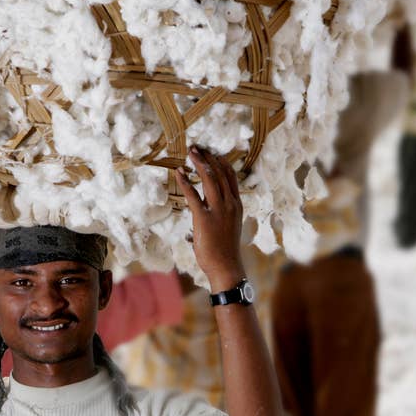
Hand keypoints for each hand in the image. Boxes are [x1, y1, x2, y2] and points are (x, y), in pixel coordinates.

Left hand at [175, 146, 245, 291]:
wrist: (225, 266)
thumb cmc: (224, 251)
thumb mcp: (227, 229)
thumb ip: (218, 218)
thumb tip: (200, 220)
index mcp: (236, 206)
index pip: (231, 177)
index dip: (222, 163)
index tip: (213, 153)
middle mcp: (230, 204)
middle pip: (220, 174)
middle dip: (209, 158)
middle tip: (198, 148)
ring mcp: (218, 210)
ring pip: (210, 179)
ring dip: (200, 163)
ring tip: (191, 153)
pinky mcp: (204, 217)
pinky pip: (193, 195)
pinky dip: (185, 182)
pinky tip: (179, 172)